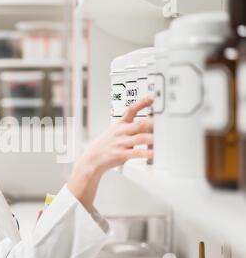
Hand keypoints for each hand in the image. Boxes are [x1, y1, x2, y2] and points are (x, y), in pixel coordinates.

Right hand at [67, 97, 153, 211]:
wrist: (92, 159)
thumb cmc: (106, 145)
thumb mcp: (115, 132)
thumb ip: (130, 128)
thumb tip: (148, 125)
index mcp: (119, 125)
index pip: (131, 110)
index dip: (142, 103)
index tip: (152, 98)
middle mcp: (121, 132)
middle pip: (140, 124)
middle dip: (153, 122)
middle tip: (165, 121)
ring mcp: (121, 143)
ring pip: (141, 138)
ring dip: (153, 138)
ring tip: (163, 138)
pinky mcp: (121, 154)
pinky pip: (137, 153)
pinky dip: (147, 153)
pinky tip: (155, 153)